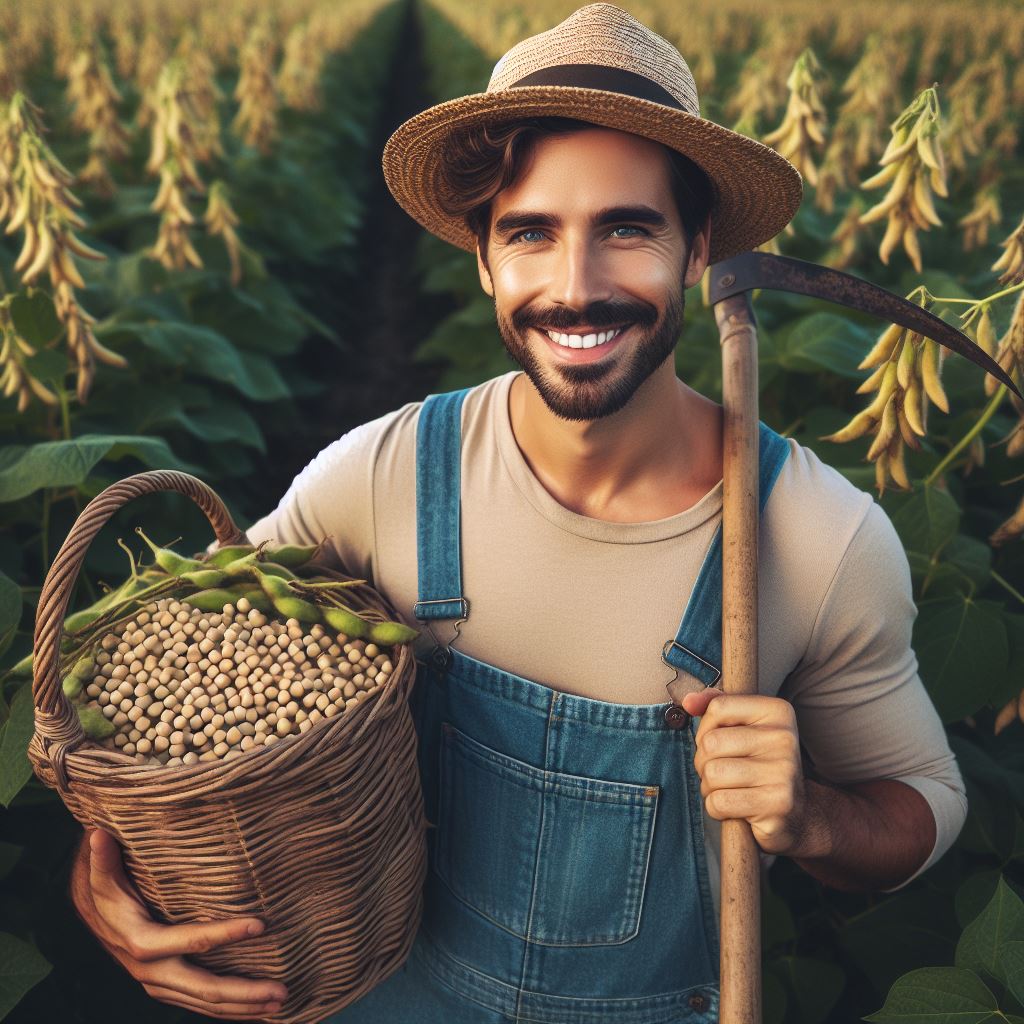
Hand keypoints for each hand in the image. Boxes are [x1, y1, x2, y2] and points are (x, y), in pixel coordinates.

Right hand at [71, 828, 287, 1020]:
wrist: (96, 918)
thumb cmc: (108, 890)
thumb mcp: (102, 876)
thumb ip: (103, 859)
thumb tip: (98, 833)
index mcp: (142, 944)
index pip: (190, 941)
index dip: (225, 933)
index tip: (260, 924)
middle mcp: (153, 973)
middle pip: (205, 987)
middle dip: (244, 992)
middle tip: (281, 990)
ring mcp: (162, 985)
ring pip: (207, 1003)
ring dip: (244, 1006)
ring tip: (280, 1002)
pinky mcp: (170, 989)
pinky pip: (203, 1004)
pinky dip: (232, 1011)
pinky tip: (259, 1010)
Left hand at [681, 689, 826, 857]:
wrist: (794, 815)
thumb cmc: (760, 766)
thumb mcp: (743, 728)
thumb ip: (715, 707)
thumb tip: (689, 701)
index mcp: (778, 712)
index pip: (718, 708)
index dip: (705, 729)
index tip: (720, 744)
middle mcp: (784, 738)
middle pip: (710, 743)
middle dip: (704, 763)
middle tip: (723, 773)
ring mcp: (783, 772)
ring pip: (712, 774)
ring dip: (710, 788)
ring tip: (730, 790)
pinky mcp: (778, 804)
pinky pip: (719, 802)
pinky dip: (717, 808)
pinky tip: (736, 808)